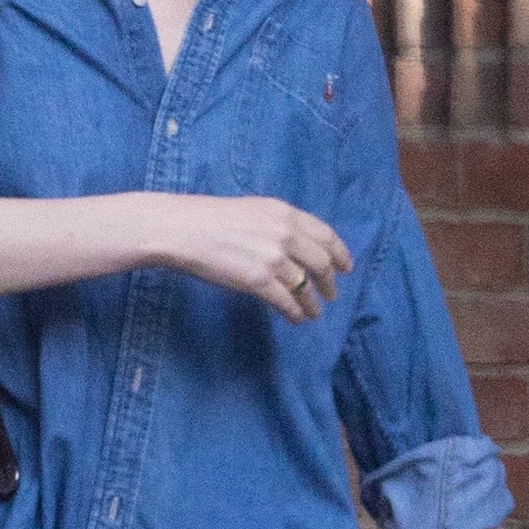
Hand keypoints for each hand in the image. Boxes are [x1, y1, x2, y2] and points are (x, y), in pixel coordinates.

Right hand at [154, 197, 352, 323]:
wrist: (182, 229)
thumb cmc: (209, 219)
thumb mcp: (253, 210)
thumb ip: (278, 224)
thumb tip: (296, 246)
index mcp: (284, 213)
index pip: (325, 234)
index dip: (340, 253)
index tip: (346, 267)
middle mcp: (284, 234)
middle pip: (321, 262)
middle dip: (330, 282)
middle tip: (332, 294)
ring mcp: (273, 258)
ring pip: (306, 286)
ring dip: (313, 303)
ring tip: (314, 313)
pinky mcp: (258, 281)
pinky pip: (287, 302)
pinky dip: (296, 312)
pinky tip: (296, 318)